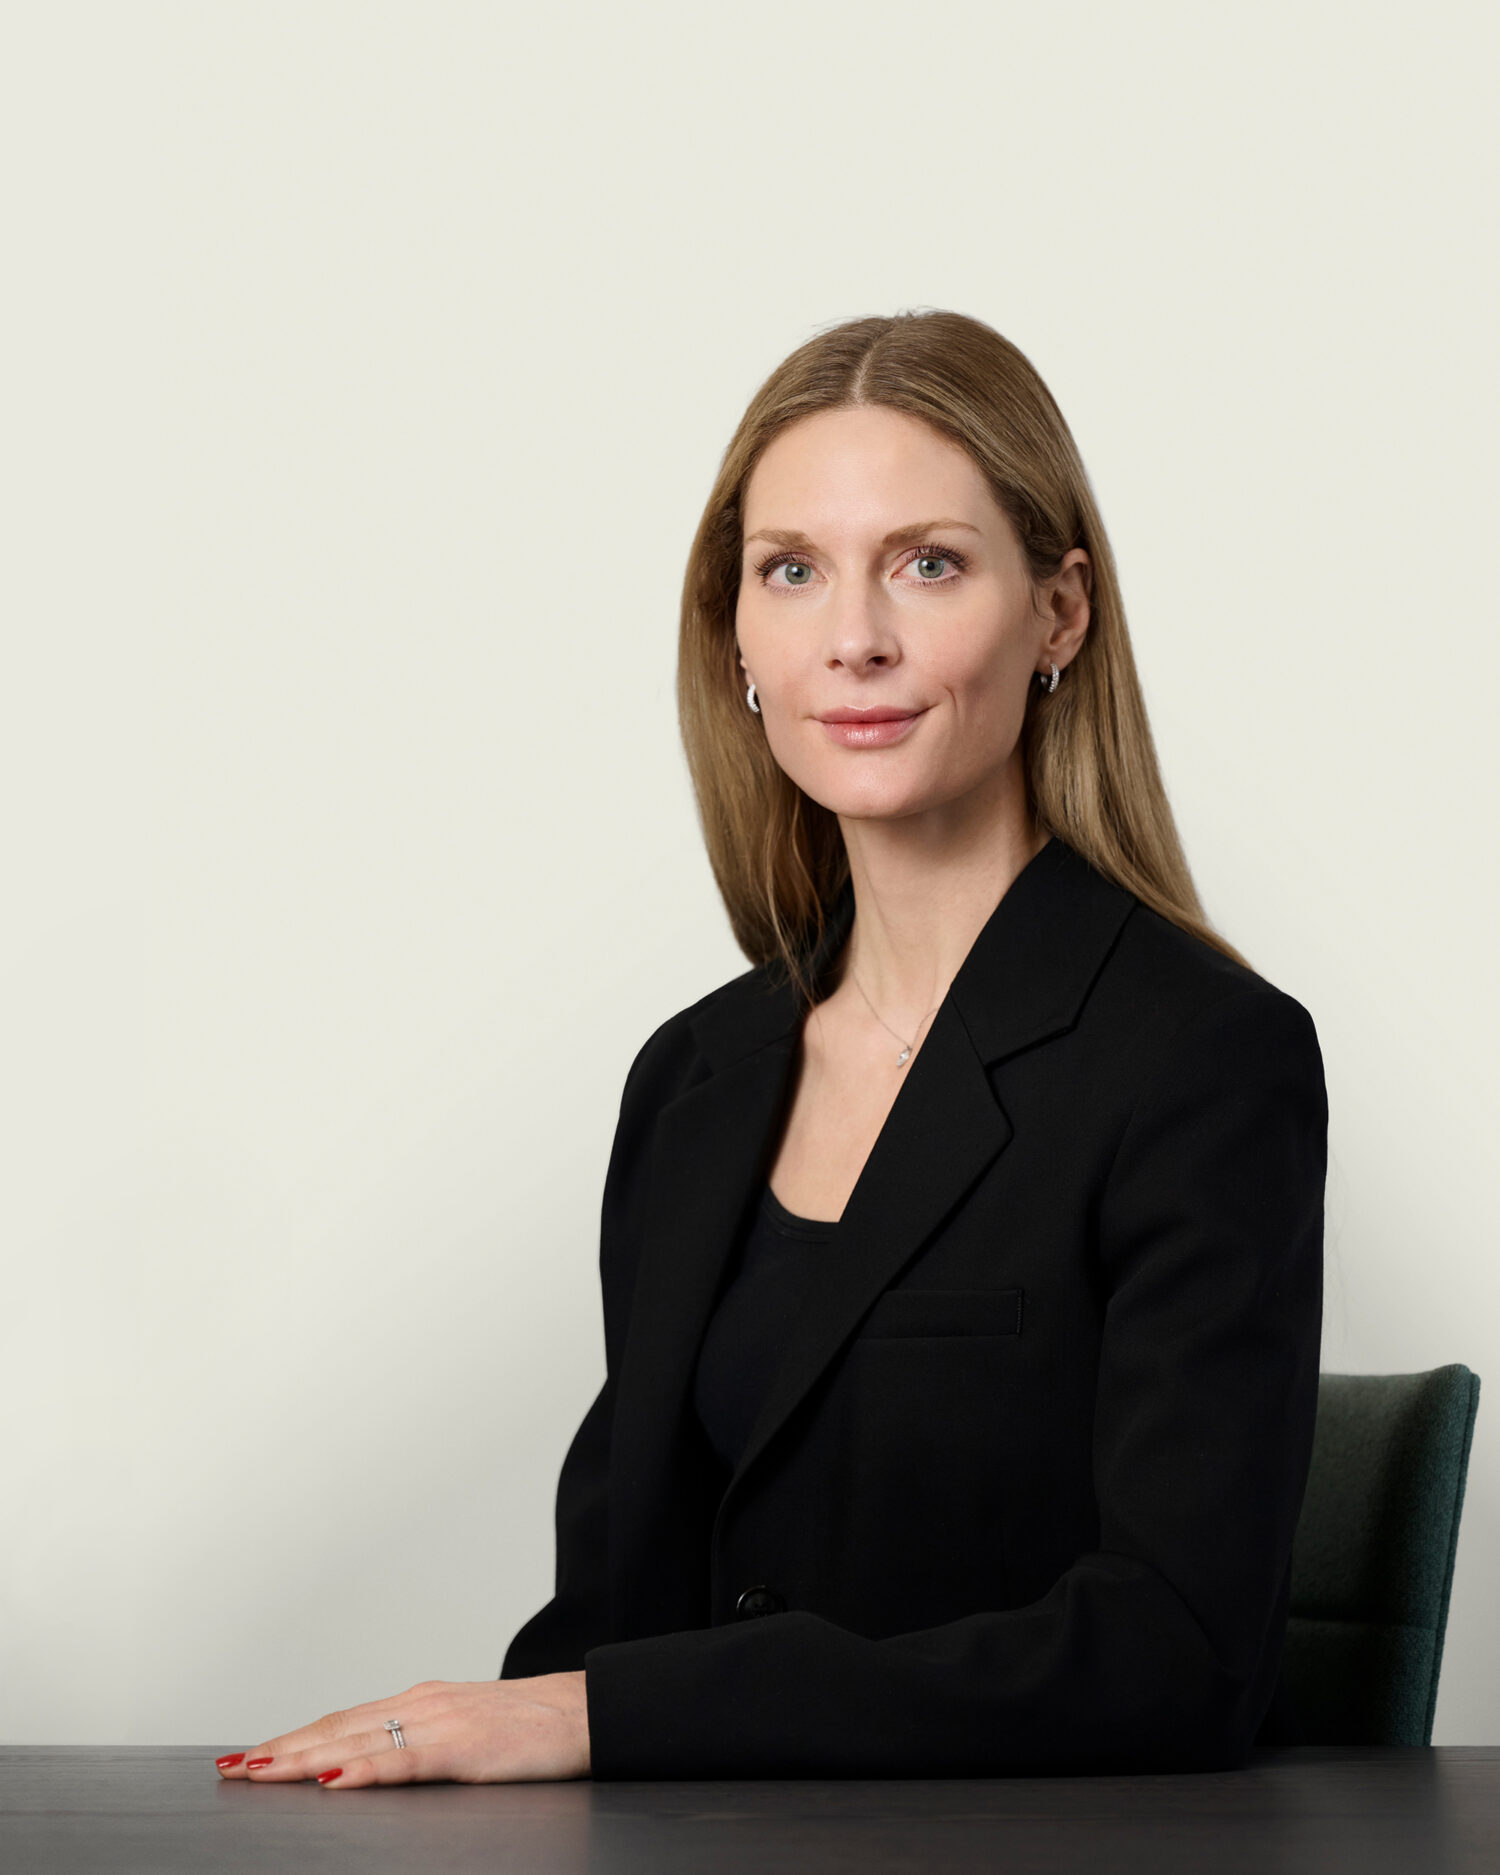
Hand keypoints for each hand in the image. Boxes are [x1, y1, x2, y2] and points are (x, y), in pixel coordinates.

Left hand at [213, 1671, 589, 1788]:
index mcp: (421, 1702)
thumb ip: (424, 1746)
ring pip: (356, 1740)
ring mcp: (440, 1722)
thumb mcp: (468, 1733)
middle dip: (280, 1750)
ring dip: (302, 1757)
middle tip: (232, 1769)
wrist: (589, 1712)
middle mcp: (421, 1704)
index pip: (341, 1721)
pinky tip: (335, 1780)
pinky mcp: (463, 1746)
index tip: (251, 1757)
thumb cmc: (534, 1729)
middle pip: (335, 1728)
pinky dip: (364, 1769)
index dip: (293, 1739)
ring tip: (260, 1772)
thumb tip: (380, 1766)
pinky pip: (403, 1760)